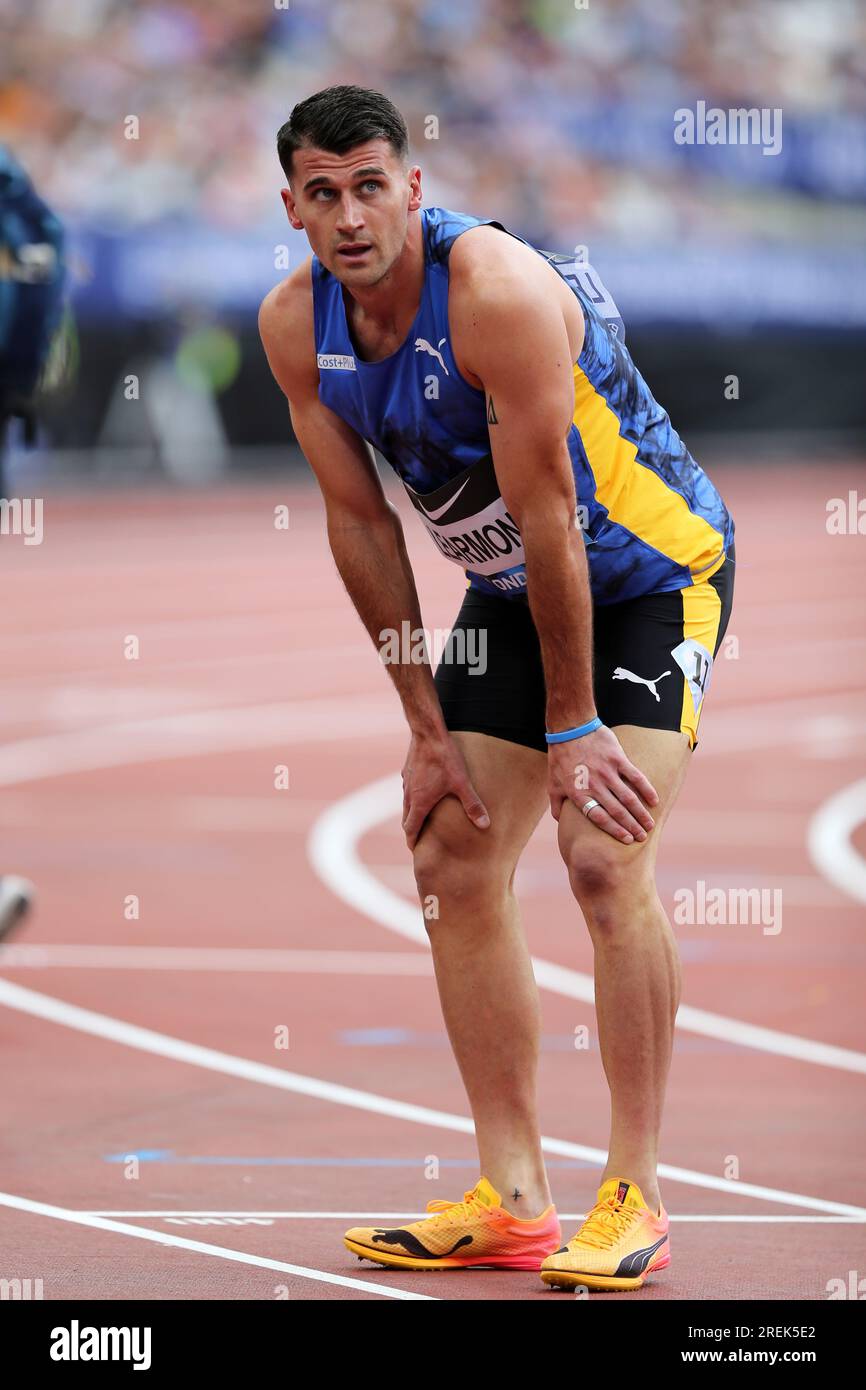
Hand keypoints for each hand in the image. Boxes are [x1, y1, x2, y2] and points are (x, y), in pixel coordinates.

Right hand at [401, 730, 489, 849]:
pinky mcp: (408, 770)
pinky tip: (425, 792)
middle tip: (420, 839)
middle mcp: (408, 794)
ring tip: (423, 818)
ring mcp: (406, 782)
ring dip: (412, 813)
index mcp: (419, 803)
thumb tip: (485, 825)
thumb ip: (473, 805)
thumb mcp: (462, 784)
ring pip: (406, 804)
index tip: (416, 850)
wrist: (428, 732)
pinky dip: (414, 797)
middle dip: (412, 830)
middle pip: (407, 819)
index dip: (413, 842)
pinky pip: (409, 789)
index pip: (411, 829)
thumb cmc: (445, 758)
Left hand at [547, 725, 658, 842]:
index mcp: (579, 794)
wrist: (570, 728)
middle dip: (631, 827)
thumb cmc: (560, 757)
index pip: (600, 818)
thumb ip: (557, 804)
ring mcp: (607, 772)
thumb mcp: (552, 783)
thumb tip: (559, 821)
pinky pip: (635, 777)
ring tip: (649, 825)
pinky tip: (655, 801)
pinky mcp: (617, 759)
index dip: (615, 830)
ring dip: (640, 814)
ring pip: (628, 798)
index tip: (627, 840)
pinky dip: (646, 790)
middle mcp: (594, 786)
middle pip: (617, 812)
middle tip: (642, 837)